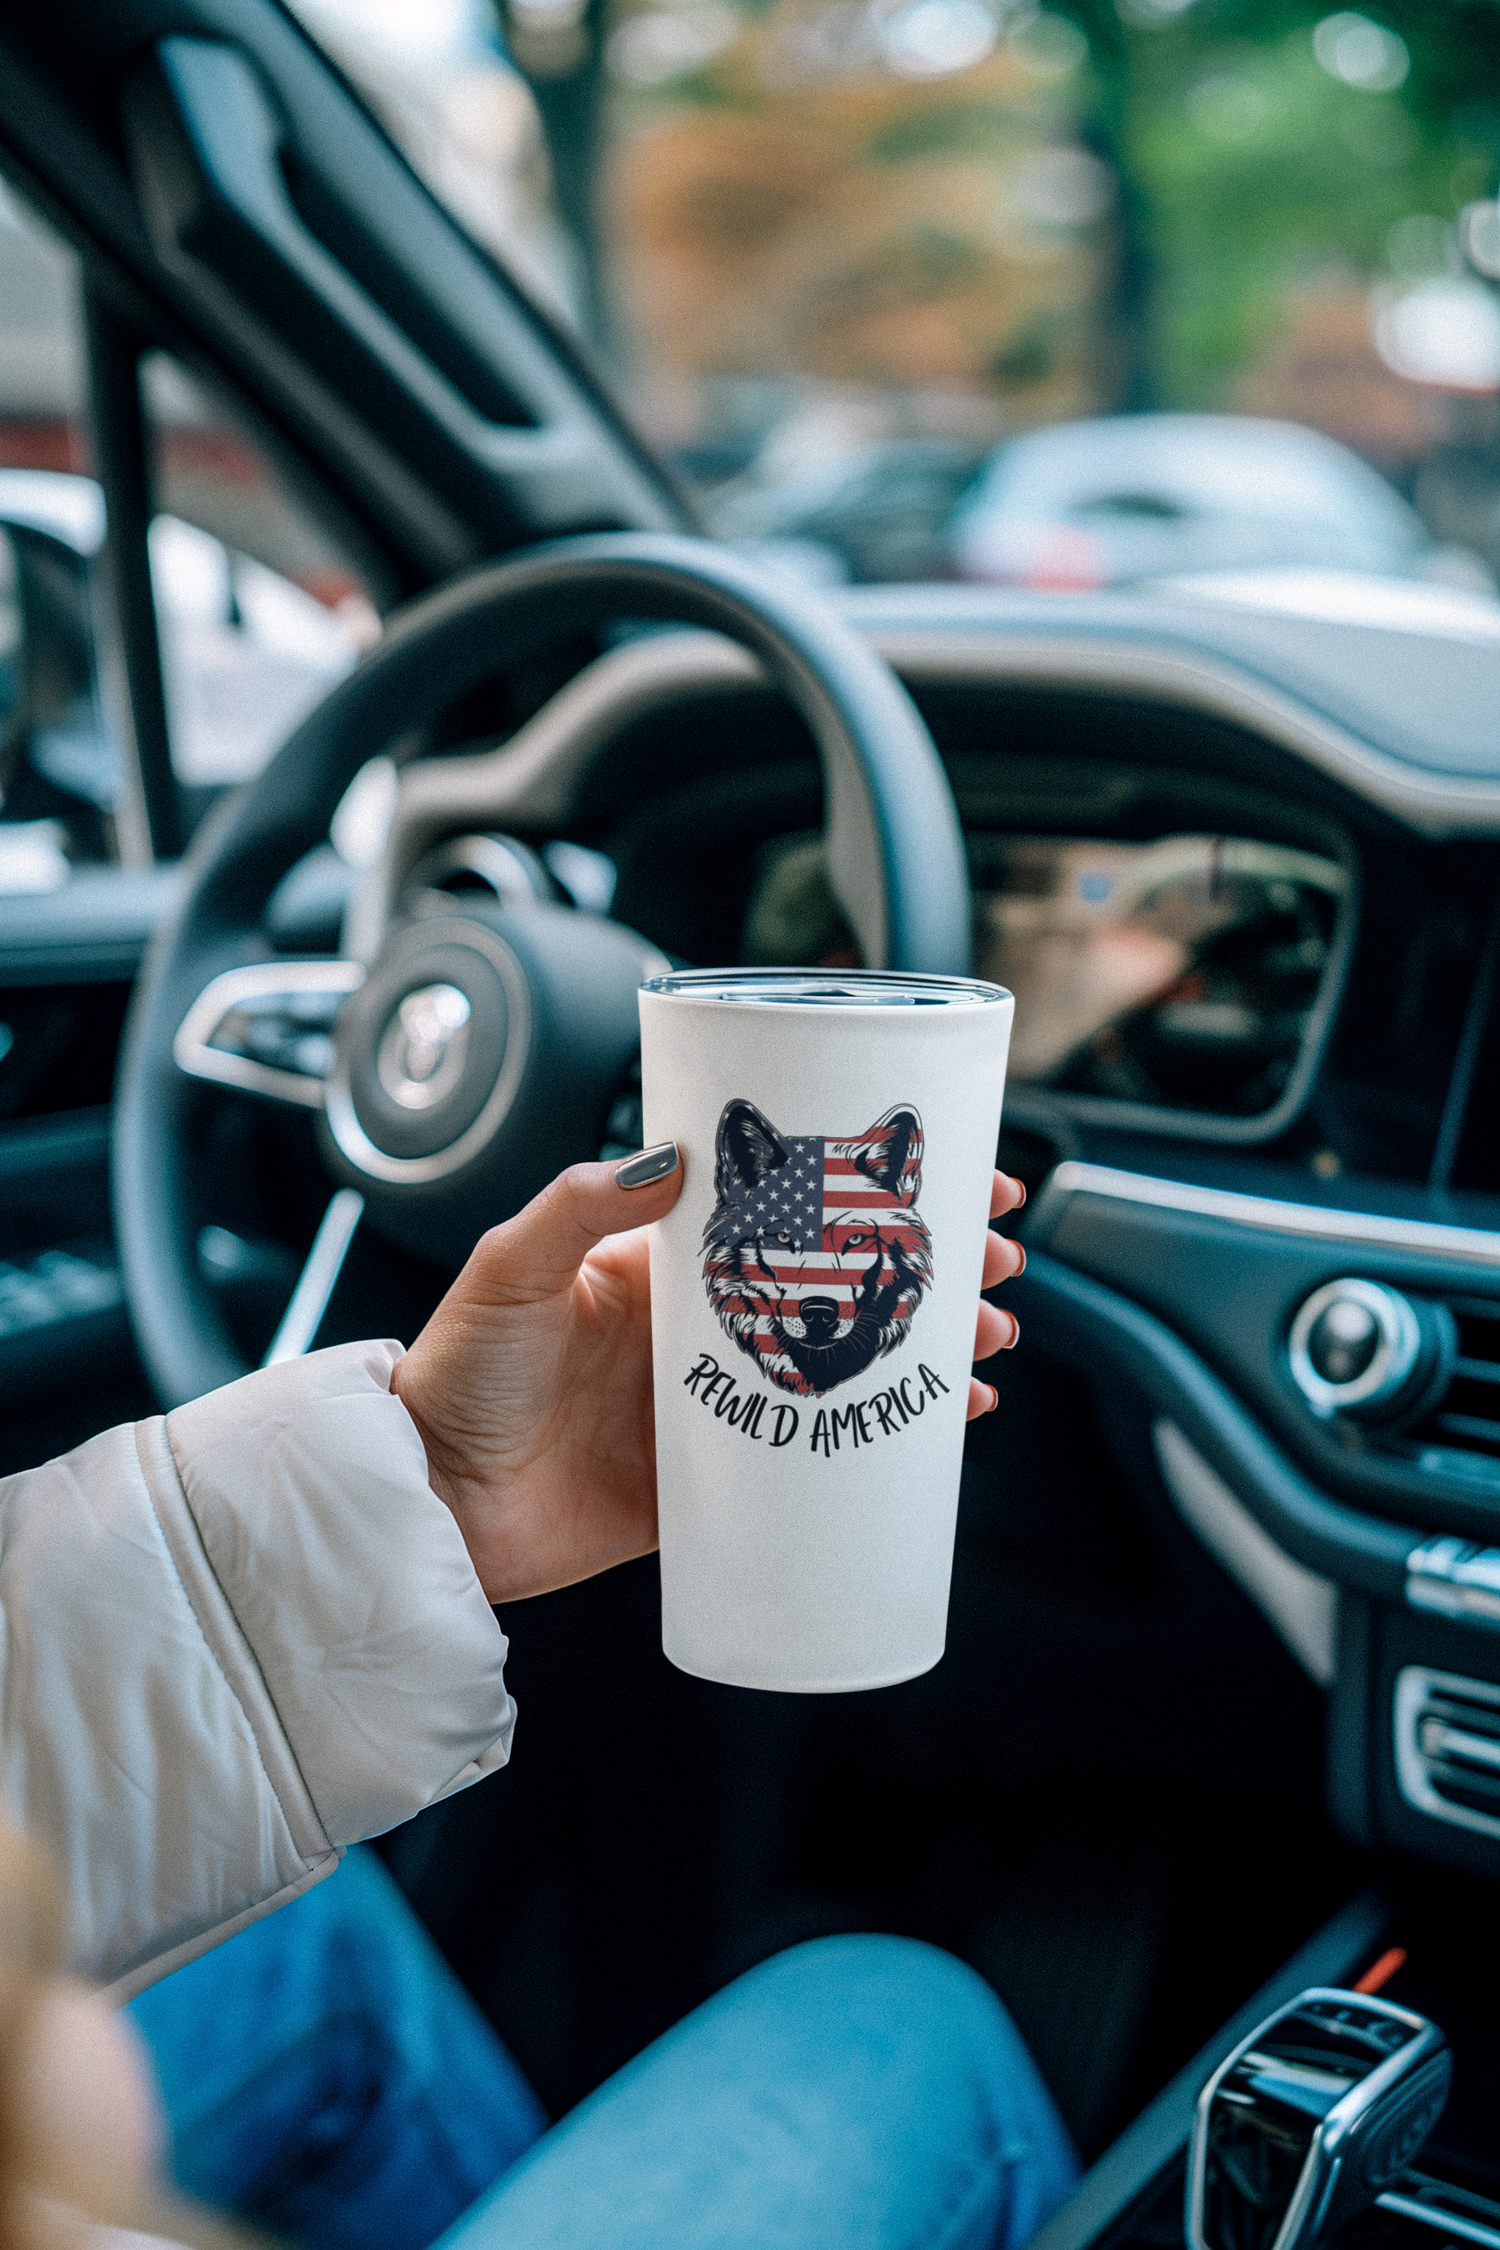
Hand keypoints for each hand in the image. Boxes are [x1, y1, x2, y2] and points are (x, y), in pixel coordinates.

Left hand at [393, 1149, 1027, 1602]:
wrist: (432, 1505)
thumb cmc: (458, 1379)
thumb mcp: (511, 1271)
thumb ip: (578, 1206)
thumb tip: (669, 1155)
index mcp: (662, 1263)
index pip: (790, 1207)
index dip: (867, 1186)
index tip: (944, 1168)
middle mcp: (703, 1326)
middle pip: (842, 1282)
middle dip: (926, 1266)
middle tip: (995, 1262)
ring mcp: (718, 1402)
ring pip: (851, 1363)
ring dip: (926, 1345)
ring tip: (990, 1337)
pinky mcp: (717, 1482)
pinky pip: (822, 1457)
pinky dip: (889, 1440)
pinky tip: (943, 1428)